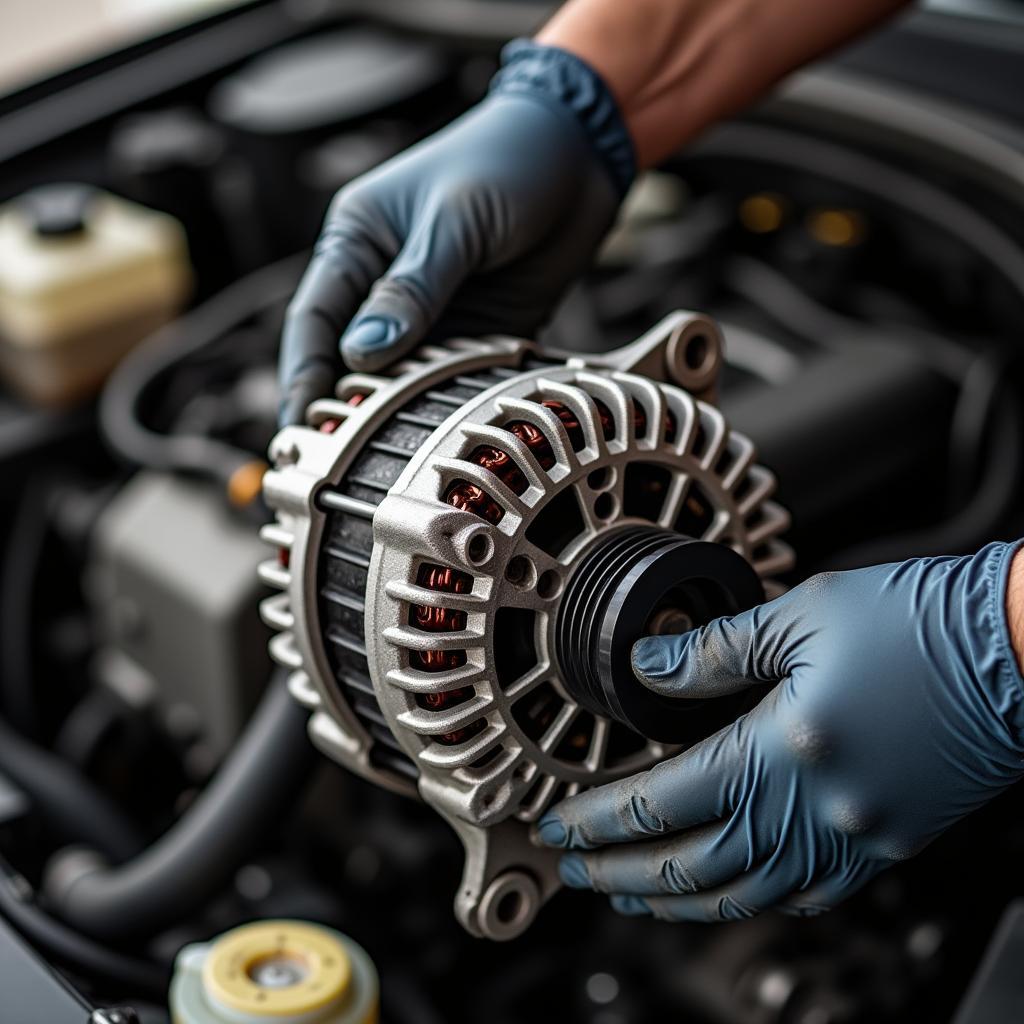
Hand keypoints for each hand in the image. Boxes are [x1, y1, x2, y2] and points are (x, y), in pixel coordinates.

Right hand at [277, 44, 630, 424]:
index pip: (316, 319)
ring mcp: (433, 312)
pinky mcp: (477, 332)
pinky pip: (453, 379)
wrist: (582, 154)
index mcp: (360, 242)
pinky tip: (446, 428)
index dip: (305, 375)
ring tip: (392, 453)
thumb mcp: (453, 220)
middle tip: (341, 457)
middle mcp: (386, 282)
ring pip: (402, 378)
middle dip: (346, 407)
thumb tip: (363, 355)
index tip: (303, 423)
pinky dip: (449, 404)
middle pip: (351, 359)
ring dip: (399, 413)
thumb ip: (412, 289)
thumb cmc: (507, 158)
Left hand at [537, 543, 1023, 921]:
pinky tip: (729, 891)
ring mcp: (855, 836)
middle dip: (618, 872)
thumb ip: (713, 647)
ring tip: (630, 894)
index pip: (660, 800)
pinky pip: (807, 895)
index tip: (558, 822)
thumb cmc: (921, 622)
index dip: (598, 817)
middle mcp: (816, 808)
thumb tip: (647, 663)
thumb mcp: (802, 612)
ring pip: (744, 894)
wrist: (1017, 650)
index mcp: (783, 747)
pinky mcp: (887, 843)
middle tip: (573, 869)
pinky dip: (753, 898)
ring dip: (675, 900)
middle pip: (691, 865)